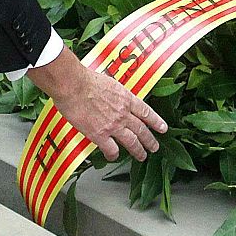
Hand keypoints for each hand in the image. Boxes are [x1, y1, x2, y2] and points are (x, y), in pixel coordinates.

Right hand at [27, 50, 166, 161]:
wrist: (73, 84)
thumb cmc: (85, 79)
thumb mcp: (108, 82)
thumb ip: (114, 92)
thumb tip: (113, 95)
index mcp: (126, 98)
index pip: (146, 112)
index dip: (156, 121)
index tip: (162, 128)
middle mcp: (123, 113)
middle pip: (141, 129)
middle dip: (150, 140)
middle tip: (154, 147)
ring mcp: (113, 125)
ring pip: (132, 142)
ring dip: (138, 151)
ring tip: (142, 156)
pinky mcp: (99, 134)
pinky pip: (111, 149)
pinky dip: (113, 155)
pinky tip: (112, 156)